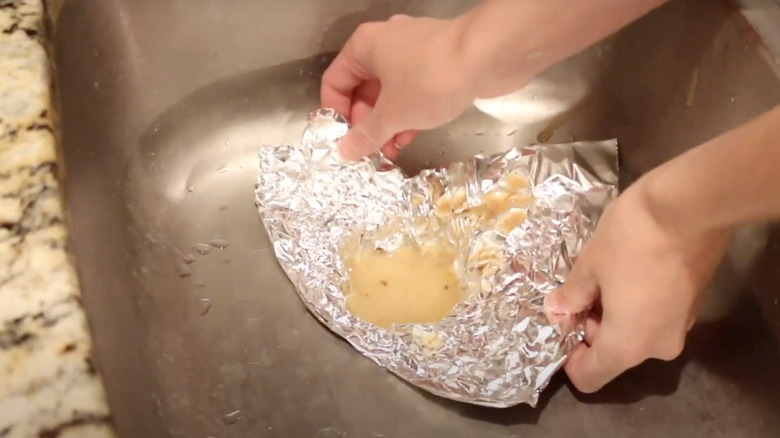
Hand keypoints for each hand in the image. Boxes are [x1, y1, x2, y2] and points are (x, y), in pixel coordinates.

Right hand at [320, 15, 482, 160]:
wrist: (488, 56)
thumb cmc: (430, 80)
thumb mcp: (393, 114)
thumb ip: (366, 135)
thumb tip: (344, 151)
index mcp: (364, 47)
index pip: (334, 82)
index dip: (336, 115)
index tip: (345, 141)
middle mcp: (385, 44)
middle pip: (362, 88)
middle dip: (366, 124)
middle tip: (371, 151)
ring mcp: (413, 50)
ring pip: (389, 91)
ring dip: (387, 122)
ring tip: (391, 150)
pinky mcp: (437, 61)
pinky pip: (412, 89)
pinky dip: (408, 111)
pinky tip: (412, 135)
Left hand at [544, 177, 731, 392]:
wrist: (692, 205)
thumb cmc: (632, 239)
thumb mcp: (589, 266)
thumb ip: (571, 296)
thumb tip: (557, 310)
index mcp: (628, 346)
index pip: (590, 376)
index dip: (569, 357)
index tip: (561, 323)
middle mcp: (659, 347)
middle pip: (613, 354)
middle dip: (590, 327)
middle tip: (578, 291)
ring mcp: (682, 326)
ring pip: (635, 334)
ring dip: (613, 313)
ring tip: (601, 275)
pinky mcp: (695, 305)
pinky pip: (655, 318)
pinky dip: (637, 304)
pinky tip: (627, 271)